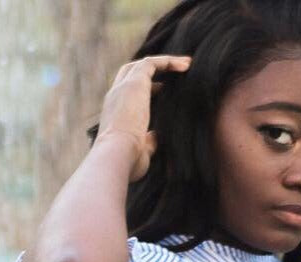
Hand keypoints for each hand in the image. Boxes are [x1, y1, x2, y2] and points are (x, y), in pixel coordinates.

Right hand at [95, 54, 191, 182]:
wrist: (115, 156)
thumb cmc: (126, 162)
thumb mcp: (139, 152)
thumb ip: (147, 142)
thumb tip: (155, 137)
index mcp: (114, 113)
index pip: (127, 92)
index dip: (145, 89)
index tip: (163, 91)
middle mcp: (116, 97)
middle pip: (130, 72)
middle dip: (151, 70)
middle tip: (174, 72)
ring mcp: (123, 88)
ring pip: (143, 65)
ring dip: (165, 63)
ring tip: (186, 65)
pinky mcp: (134, 83)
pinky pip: (152, 63)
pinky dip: (169, 61)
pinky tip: (186, 65)